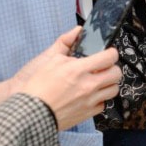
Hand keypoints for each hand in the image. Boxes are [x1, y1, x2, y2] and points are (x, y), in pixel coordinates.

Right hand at [0, 28, 121, 130]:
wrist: (29, 112)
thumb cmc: (36, 86)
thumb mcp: (50, 59)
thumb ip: (66, 43)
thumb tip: (77, 31)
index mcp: (78, 70)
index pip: (108, 57)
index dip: (111, 53)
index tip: (108, 53)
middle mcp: (88, 86)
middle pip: (116, 74)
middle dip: (112, 68)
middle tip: (104, 67)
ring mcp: (89, 101)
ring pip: (113, 90)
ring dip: (108, 84)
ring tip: (98, 82)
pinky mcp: (87, 114)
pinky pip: (103, 104)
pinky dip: (100, 99)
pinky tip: (90, 96)